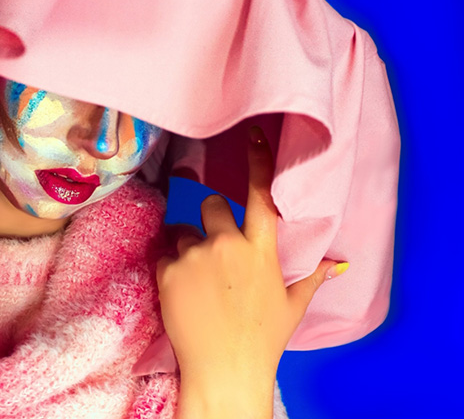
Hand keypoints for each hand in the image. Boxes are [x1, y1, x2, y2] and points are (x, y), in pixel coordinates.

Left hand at [156, 126, 347, 409]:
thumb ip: (313, 279)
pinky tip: (183, 291)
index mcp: (261, 250)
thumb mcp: (292, 307)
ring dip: (188, 245)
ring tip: (198, 279)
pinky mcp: (167, 271)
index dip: (258, 161)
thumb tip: (340, 265)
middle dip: (211, 217)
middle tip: (213, 246)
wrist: (224, 371)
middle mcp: (227, 244)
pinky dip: (171, 267)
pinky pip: (164, 254)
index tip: (253, 134)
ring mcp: (194, 256)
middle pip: (211, 203)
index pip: (261, 195)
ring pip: (182, 229)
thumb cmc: (263, 340)